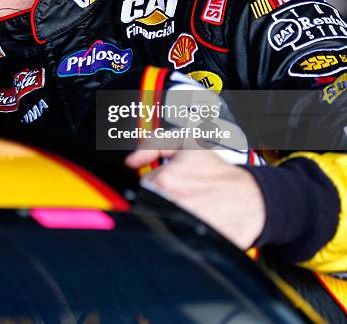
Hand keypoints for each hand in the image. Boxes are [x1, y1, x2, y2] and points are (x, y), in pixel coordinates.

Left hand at [125, 148, 265, 249]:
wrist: (252, 199)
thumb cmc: (220, 173)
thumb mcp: (189, 143)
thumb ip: (155, 143)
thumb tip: (132, 161)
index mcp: (166, 178)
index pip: (143, 184)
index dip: (157, 182)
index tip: (172, 182)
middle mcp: (170, 202)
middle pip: (147, 202)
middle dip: (160, 196)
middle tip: (183, 192)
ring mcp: (179, 223)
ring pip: (157, 217)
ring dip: (168, 213)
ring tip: (190, 205)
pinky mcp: (188, 241)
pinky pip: (171, 235)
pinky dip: (178, 229)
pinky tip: (192, 219)